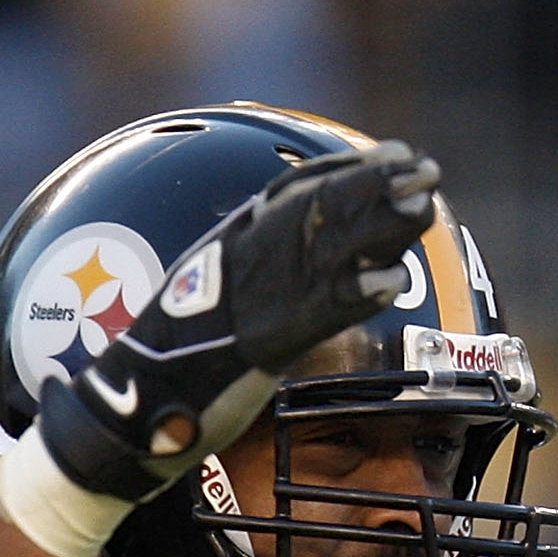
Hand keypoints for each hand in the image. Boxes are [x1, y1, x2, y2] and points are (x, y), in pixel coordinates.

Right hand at [36, 140, 442, 501]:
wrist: (132, 403)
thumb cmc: (178, 356)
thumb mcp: (218, 295)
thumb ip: (256, 270)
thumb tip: (295, 257)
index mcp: (234, 244)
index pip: (299, 192)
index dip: (349, 171)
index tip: (395, 153)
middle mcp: (246, 259)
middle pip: (320, 211)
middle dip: (375, 187)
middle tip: (425, 169)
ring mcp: (257, 299)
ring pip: (328, 251)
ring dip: (380, 226)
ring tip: (423, 204)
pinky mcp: (266, 343)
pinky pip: (317, 315)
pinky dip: (355, 296)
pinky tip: (391, 282)